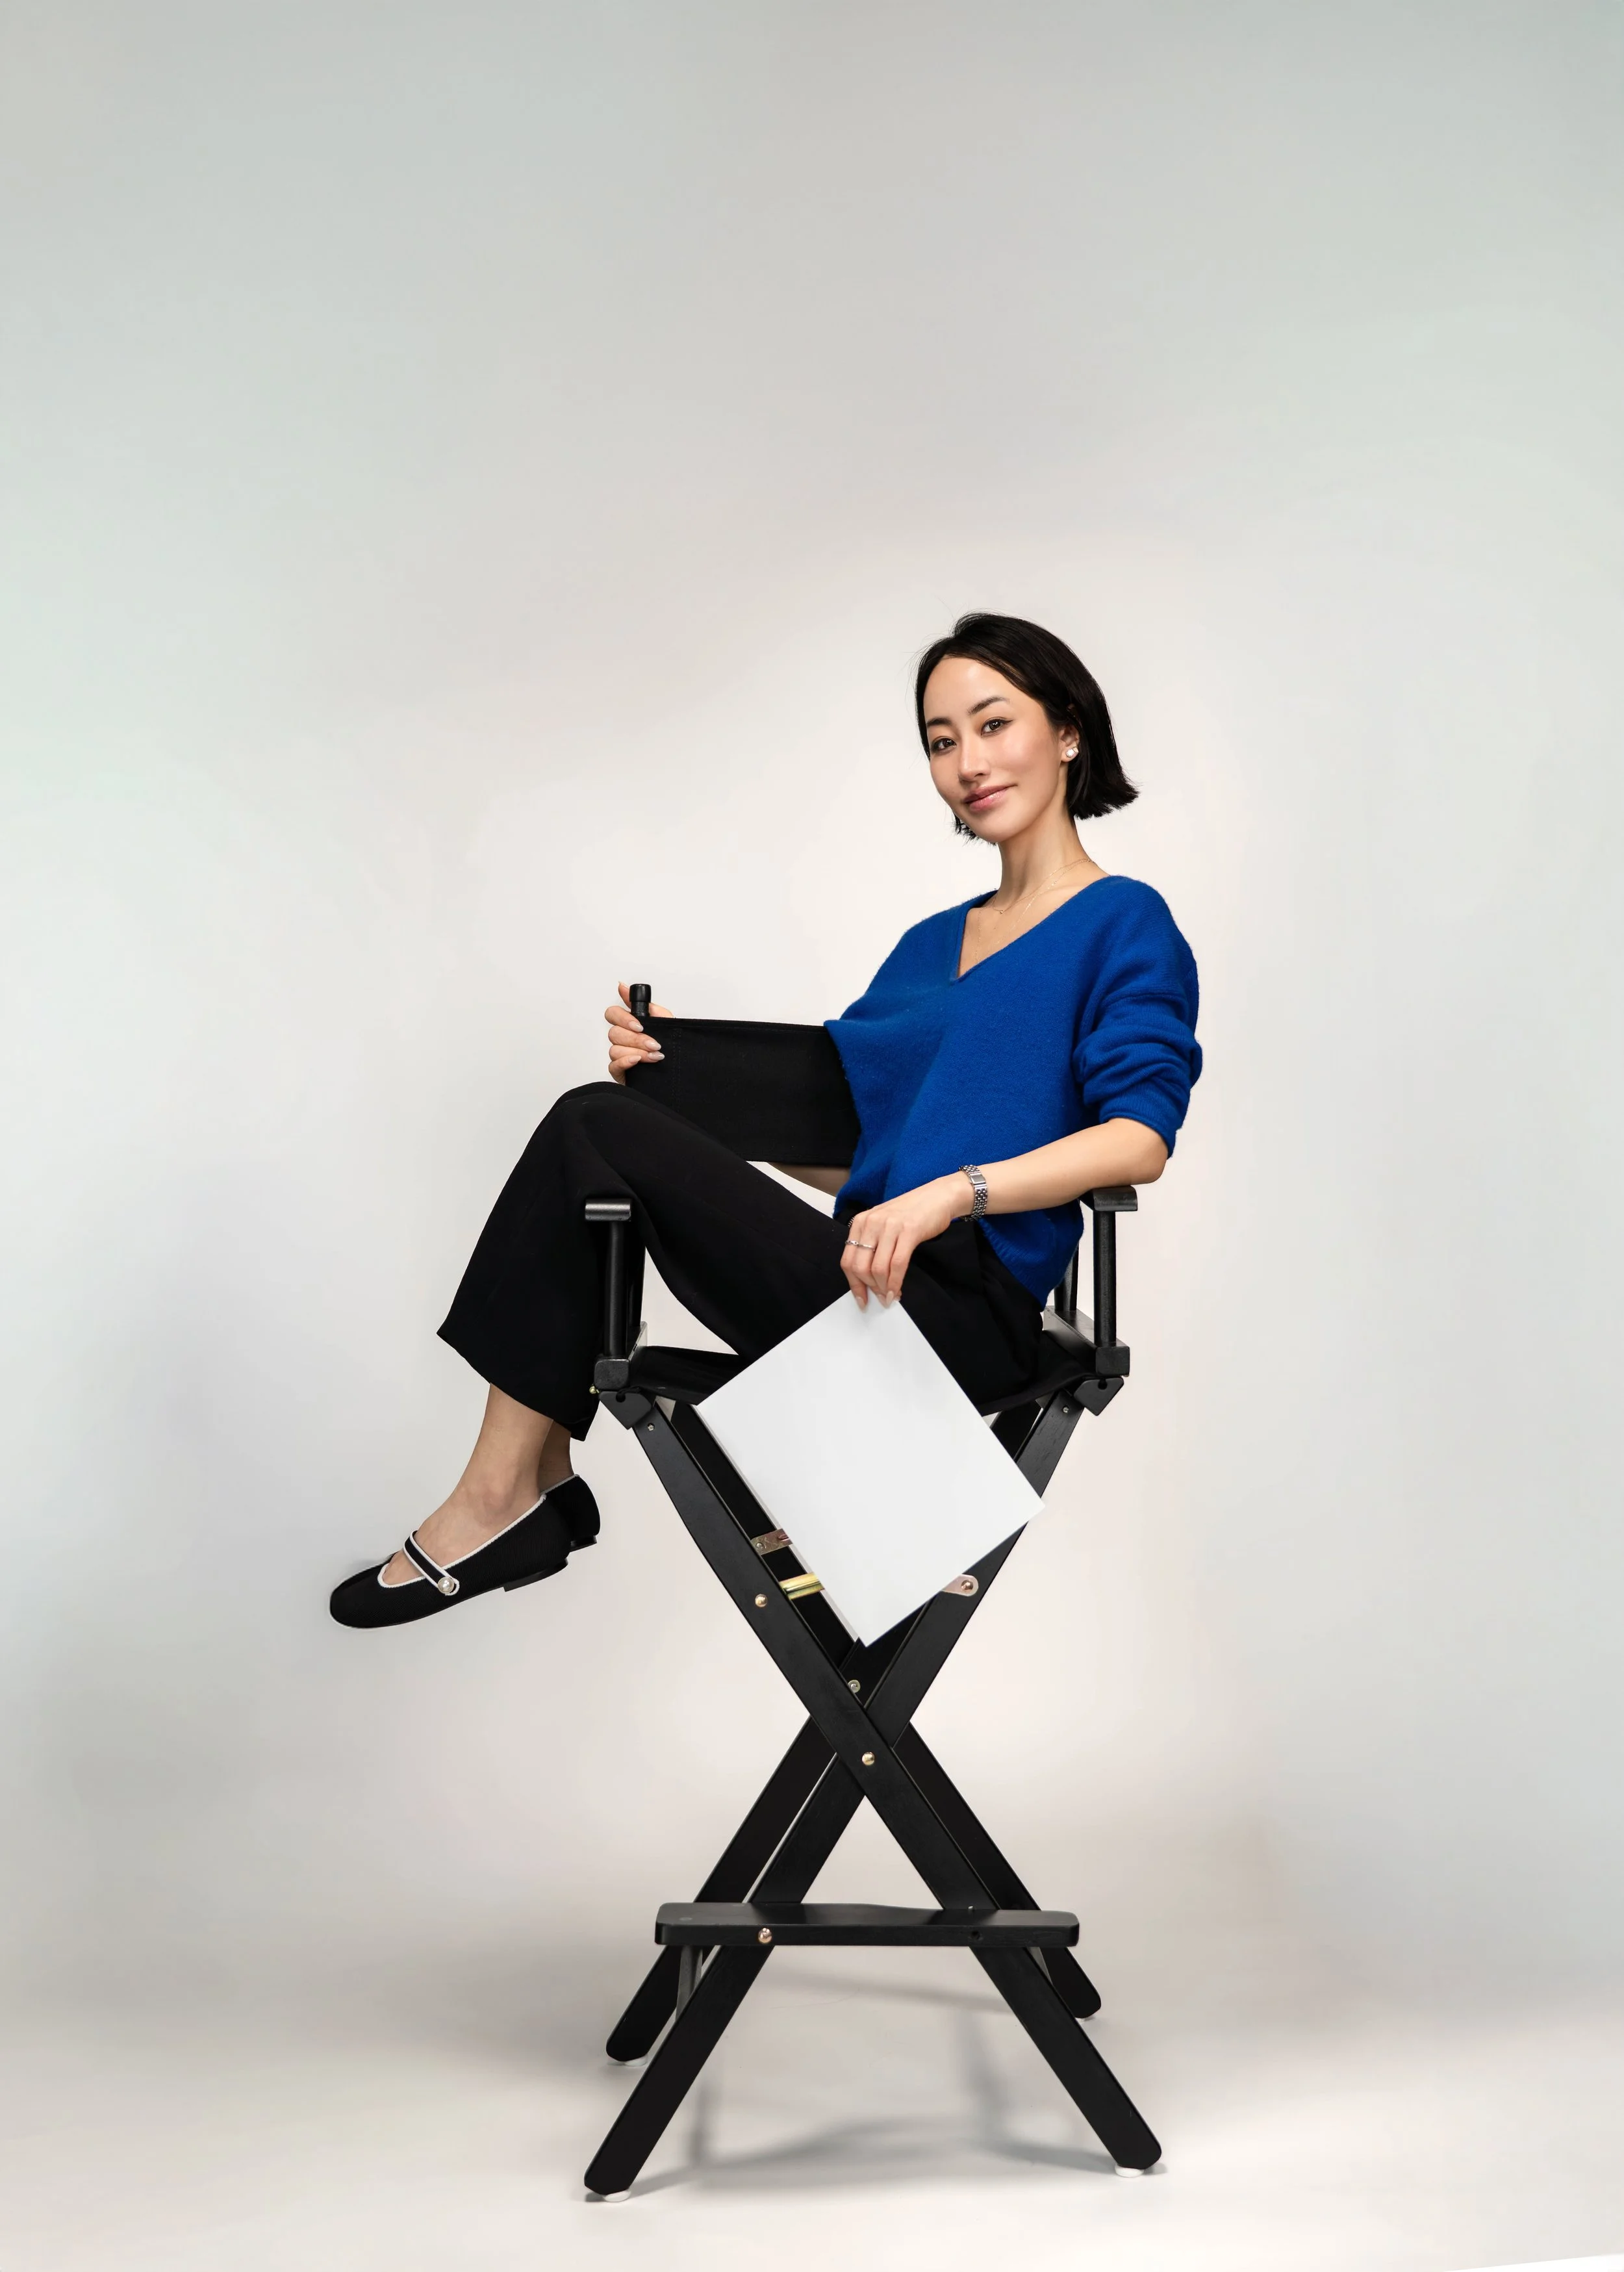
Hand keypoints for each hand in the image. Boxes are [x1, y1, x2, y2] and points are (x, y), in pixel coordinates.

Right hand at [605, 983, 671, 1082]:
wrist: (683, 1069)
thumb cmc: (672, 1046)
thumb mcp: (665, 1020)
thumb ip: (645, 1004)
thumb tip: (623, 986)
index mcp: (631, 1025)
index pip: (613, 1014)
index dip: (623, 1018)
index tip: (639, 1025)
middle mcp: (623, 1039)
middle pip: (614, 1033)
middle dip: (636, 1039)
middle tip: (654, 1044)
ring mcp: (620, 1056)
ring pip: (614, 1049)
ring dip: (637, 1051)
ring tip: (654, 1056)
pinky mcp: (620, 1071)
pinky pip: (613, 1066)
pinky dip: (625, 1062)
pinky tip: (637, 1061)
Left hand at [840, 1174, 967, 1307]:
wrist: (938, 1196)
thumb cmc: (911, 1213)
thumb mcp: (882, 1224)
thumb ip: (872, 1245)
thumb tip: (867, 1278)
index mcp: (861, 1222)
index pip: (847, 1260)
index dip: (853, 1285)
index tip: (861, 1299)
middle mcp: (871, 1223)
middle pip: (859, 1267)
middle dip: (869, 1288)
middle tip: (879, 1297)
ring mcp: (890, 1226)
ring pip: (877, 1268)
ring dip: (883, 1288)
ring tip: (890, 1296)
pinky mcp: (909, 1231)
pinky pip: (897, 1264)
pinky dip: (895, 1283)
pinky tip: (898, 1290)